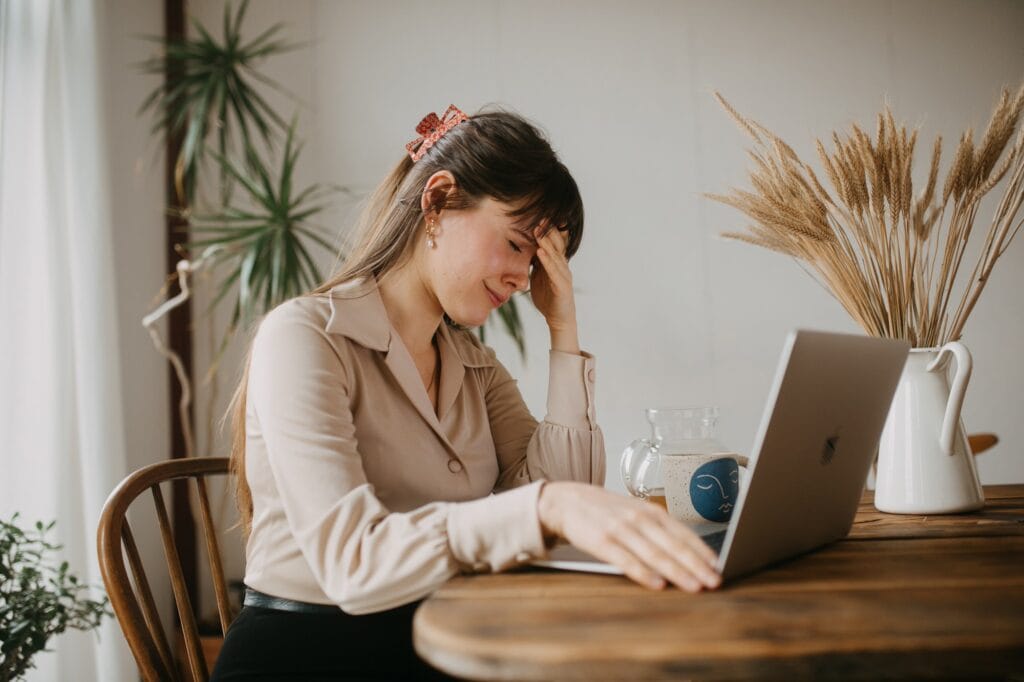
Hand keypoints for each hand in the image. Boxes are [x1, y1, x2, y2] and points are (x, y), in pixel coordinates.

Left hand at [529, 222, 576, 332]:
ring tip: (538, 232)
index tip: (540, 218)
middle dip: (548, 232)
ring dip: (547, 243)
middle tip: (539, 219)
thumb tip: (526, 251)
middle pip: (557, 246)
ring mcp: (564, 276)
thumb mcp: (539, 277)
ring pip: (556, 256)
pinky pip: (554, 272)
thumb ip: (536, 264)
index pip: (555, 244)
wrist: (559, 319)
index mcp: (557, 264)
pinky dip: (547, 261)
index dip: (549, 231)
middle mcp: (563, 267)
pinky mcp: (562, 287)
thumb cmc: (549, 298)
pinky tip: (540, 252)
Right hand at [537, 481, 721, 592]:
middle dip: (697, 565)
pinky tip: (657, 584)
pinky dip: (643, 573)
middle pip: (673, 545)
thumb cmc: (607, 510)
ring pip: (654, 553)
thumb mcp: (635, 512)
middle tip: (714, 582)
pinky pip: (626, 560)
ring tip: (694, 586)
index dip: (702, 551)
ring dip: (677, 571)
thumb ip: (658, 529)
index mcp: (650, 511)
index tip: (718, 567)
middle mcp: (639, 518)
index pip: (683, 533)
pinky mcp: (602, 541)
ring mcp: (621, 529)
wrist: (567, 501)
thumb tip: (688, 552)